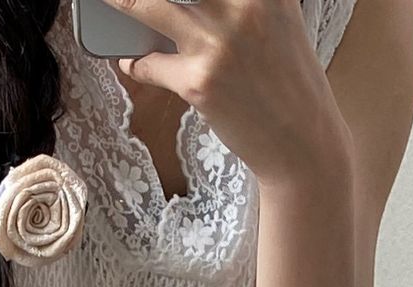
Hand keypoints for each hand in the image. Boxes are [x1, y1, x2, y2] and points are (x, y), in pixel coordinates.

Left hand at [107, 0, 350, 187]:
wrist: (304, 146)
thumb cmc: (289, 81)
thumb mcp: (277, 17)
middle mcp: (243, 4)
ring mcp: (219, 43)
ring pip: (144, 5)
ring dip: (119, 2)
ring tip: (108, 2)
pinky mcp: (200, 83)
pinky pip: (148, 63)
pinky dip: (134, 62)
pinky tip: (131, 61)